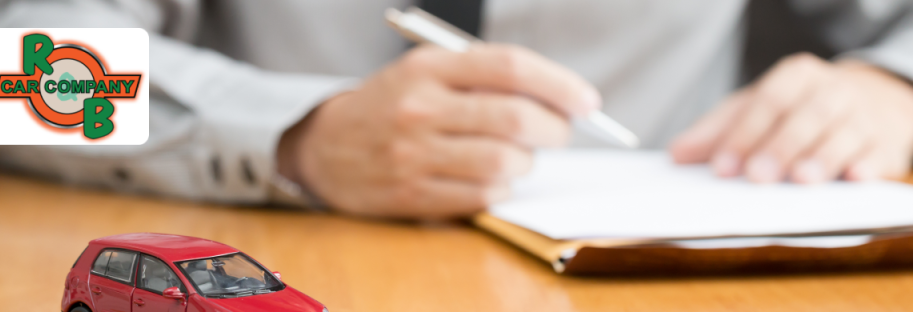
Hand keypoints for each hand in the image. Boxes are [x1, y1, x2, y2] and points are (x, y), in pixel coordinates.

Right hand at [277, 44, 600, 218]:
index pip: (510, 67)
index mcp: (428, 67)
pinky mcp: (412, 195)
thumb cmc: (391, 106)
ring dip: (526, 163)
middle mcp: (420, 108)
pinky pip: (481, 197)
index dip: (559, 84)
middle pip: (516, 119)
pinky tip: (490, 179)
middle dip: (555, 129)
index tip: (587, 100)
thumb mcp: (426, 70)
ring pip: (505, 163)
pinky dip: (499, 190)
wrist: (325, 147)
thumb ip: (484, 76)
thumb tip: (559, 98)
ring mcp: (414, 155)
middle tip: (559, 132)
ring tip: (517, 156)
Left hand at [670, 53, 912, 182]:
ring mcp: (864, 116)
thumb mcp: (757, 108)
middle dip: (780, 148)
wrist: (875, 99)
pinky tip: (855, 178)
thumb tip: (677, 155)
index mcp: (795, 77)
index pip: (766, 104)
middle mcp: (832, 91)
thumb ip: (718, 131)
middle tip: (758, 177)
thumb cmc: (800, 109)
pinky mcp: (889, 143)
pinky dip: (870, 165)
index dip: (742, 136)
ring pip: (844, 133)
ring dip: (822, 158)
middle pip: (805, 117)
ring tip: (802, 180)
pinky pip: (880, 153)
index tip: (722, 167)